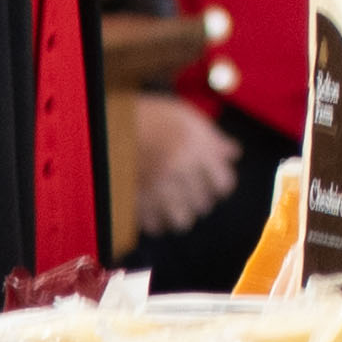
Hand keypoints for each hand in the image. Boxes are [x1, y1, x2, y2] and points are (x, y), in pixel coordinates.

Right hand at [111, 93, 244, 239]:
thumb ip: (212, 138)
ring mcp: (158, 188)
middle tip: (187, 189)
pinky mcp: (136, 200)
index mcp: (196, 150)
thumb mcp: (186, 117)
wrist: (108, 120)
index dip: (219, 183)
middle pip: (204, 204)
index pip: (224, 184)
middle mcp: (180, 171)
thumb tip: (233, 153)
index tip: (212, 180)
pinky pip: (155, 226)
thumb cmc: (151, 115)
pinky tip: (152, 208)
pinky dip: (155, 221)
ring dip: (179, 213)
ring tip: (170, 203)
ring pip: (183, 220)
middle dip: (198, 198)